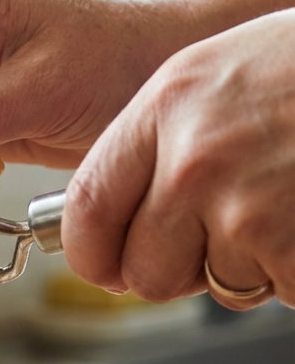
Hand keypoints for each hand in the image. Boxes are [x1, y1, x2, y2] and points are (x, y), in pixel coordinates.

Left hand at [63, 10, 294, 309]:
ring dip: (257, 266)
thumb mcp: (226, 71)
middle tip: (232, 234)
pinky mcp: (291, 249)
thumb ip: (166, 138)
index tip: (108, 266)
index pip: (88, 206)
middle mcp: (194, 160)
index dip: (95, 252)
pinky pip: (280, 291)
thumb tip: (120, 218)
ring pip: (218, 288)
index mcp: (168, 105)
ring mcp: (247, 209)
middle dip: (182, 270)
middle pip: (144, 270)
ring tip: (293, 202)